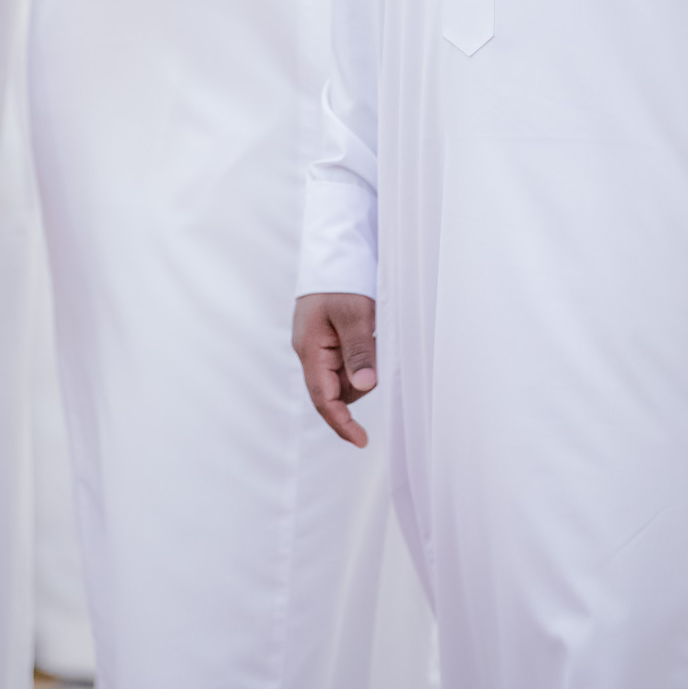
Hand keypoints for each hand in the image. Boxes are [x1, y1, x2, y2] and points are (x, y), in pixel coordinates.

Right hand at [292, 293, 376, 447]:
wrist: (334, 248)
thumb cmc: (341, 278)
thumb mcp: (355, 314)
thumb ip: (359, 351)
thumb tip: (365, 386)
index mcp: (310, 349)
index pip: (324, 399)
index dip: (342, 423)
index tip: (362, 440)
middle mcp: (310, 350)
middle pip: (337, 389)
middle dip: (361, 381)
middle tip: (377, 348)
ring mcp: (318, 343)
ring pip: (345, 375)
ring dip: (363, 365)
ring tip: (372, 331)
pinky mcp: (327, 335)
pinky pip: (346, 358)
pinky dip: (361, 354)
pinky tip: (368, 332)